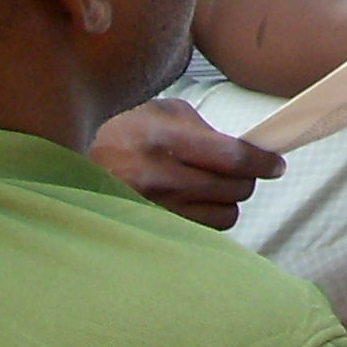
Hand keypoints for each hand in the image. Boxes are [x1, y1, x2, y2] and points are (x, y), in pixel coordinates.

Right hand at [89, 97, 284, 227]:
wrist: (70, 166)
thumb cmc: (121, 133)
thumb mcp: (161, 113)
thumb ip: (205, 130)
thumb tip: (244, 149)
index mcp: (164, 139)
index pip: (232, 157)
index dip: (262, 162)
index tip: (276, 165)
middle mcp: (157, 178)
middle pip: (233, 189)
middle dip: (247, 180)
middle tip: (244, 172)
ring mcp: (152, 210)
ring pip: (223, 217)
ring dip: (227, 203)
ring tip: (214, 189)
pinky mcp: (149, 232)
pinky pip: (201, 233)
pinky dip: (207, 220)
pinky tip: (196, 205)